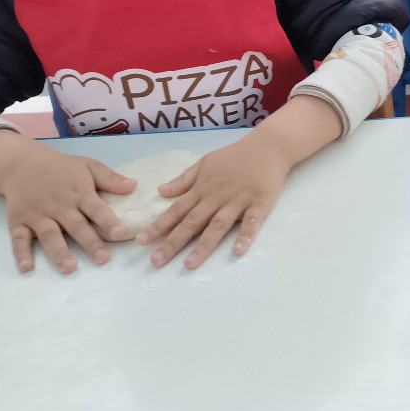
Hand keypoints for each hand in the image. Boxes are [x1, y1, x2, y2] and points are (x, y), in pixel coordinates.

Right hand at [0, 133, 135, 273]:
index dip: (107, 220)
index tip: (120, 233)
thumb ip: (110, 178)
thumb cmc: (62, 169)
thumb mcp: (89, 166)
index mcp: (79, 193)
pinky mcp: (18, 222)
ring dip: (59, 252)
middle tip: (102, 259)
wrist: (23, 165)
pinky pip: (19, 239)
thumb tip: (134, 186)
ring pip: (49, 235)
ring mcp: (37, 215)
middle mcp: (59, 206)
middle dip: (90, 243)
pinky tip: (26, 268)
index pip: (96, 208)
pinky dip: (21, 253)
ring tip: (70, 268)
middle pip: (75, 226)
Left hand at [136, 134, 292, 269]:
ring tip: (189, 264)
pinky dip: (245, 236)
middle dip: (173, 242)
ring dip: (203, 245)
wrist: (268, 147)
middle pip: (192, 222)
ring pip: (218, 226)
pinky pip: (251, 222)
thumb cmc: (235, 157)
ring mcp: (238, 201)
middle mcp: (216, 197)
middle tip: (156, 261)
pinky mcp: (259, 204)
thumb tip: (160, 192)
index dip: (158, 226)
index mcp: (202, 189)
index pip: (176, 210)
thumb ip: (184, 180)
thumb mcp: (205, 163)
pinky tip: (237, 251)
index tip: (142, 242)